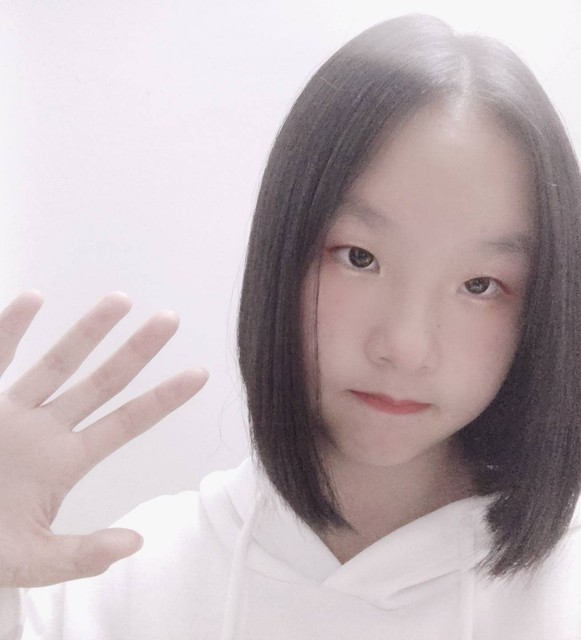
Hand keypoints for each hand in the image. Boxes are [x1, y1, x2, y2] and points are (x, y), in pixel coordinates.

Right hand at [0, 291, 208, 586]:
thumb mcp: (34, 560)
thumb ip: (81, 555)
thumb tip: (135, 544)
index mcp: (66, 461)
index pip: (127, 422)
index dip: (163, 399)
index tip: (200, 374)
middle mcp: (45, 429)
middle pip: (102, 383)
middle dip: (137, 351)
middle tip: (171, 319)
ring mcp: (11, 413)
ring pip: (57, 363)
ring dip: (88, 331)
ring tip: (122, 300)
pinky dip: (11, 329)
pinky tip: (33, 298)